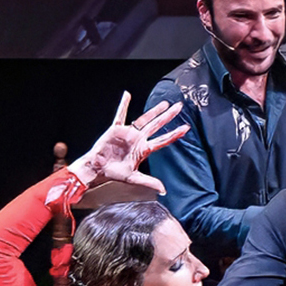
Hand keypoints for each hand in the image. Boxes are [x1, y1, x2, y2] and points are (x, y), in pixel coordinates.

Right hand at [68, 92, 187, 191]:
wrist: (98, 169)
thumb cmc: (114, 173)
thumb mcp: (134, 178)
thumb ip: (149, 182)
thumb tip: (163, 190)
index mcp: (143, 150)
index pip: (163, 140)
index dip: (175, 134)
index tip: (186, 128)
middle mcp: (138, 139)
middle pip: (157, 125)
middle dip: (168, 116)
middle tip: (179, 107)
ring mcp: (128, 133)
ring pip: (144, 119)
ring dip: (154, 111)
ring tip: (165, 103)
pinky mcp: (116, 129)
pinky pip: (120, 115)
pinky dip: (123, 105)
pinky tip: (127, 95)